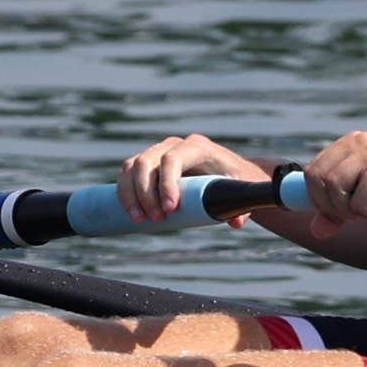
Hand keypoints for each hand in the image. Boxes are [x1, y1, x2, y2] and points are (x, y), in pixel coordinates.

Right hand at [120, 132, 317, 240]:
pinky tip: (131, 211)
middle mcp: (174, 144)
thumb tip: (235, 221)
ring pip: (132, 167)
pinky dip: (125, 192)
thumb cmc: (236, 179)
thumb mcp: (242, 189)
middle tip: (156, 220)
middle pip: (146, 163)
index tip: (170, 209)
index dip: (167, 183)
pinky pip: (127, 173)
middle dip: (146, 193)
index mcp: (197, 146)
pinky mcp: (147, 163)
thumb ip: (242, 205)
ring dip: (130, 194)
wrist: (228, 172)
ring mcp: (157, 152)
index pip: (172, 159)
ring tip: (139, 220)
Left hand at [296, 127, 366, 239]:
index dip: (317, 199)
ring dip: (353, 209)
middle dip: (333, 206)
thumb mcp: (362, 206)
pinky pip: (357, 202)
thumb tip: (314, 231)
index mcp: (350, 143)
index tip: (336, 211)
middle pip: (316, 180)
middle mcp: (358, 141)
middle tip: (363, 211)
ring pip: (332, 189)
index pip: (310, 172)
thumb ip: (336, 212)